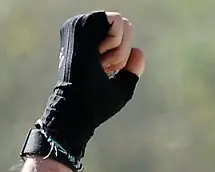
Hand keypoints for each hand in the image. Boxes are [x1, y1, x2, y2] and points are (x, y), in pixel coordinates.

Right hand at [27, 12, 144, 169]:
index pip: (122, 39)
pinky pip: (117, 20)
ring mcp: (83, 26)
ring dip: (120, 51)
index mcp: (90, 47)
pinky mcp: (85, 22)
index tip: (108, 72)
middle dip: (123, 53)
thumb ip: (131, 70)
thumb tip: (138, 50)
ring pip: (123, 25)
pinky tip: (99, 55)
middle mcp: (86, 33)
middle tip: (105, 68)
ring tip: (101, 64)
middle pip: (125, 29)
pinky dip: (117, 42)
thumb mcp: (120, 88)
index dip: (122, 57)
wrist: (76, 107)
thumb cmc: (94, 104)